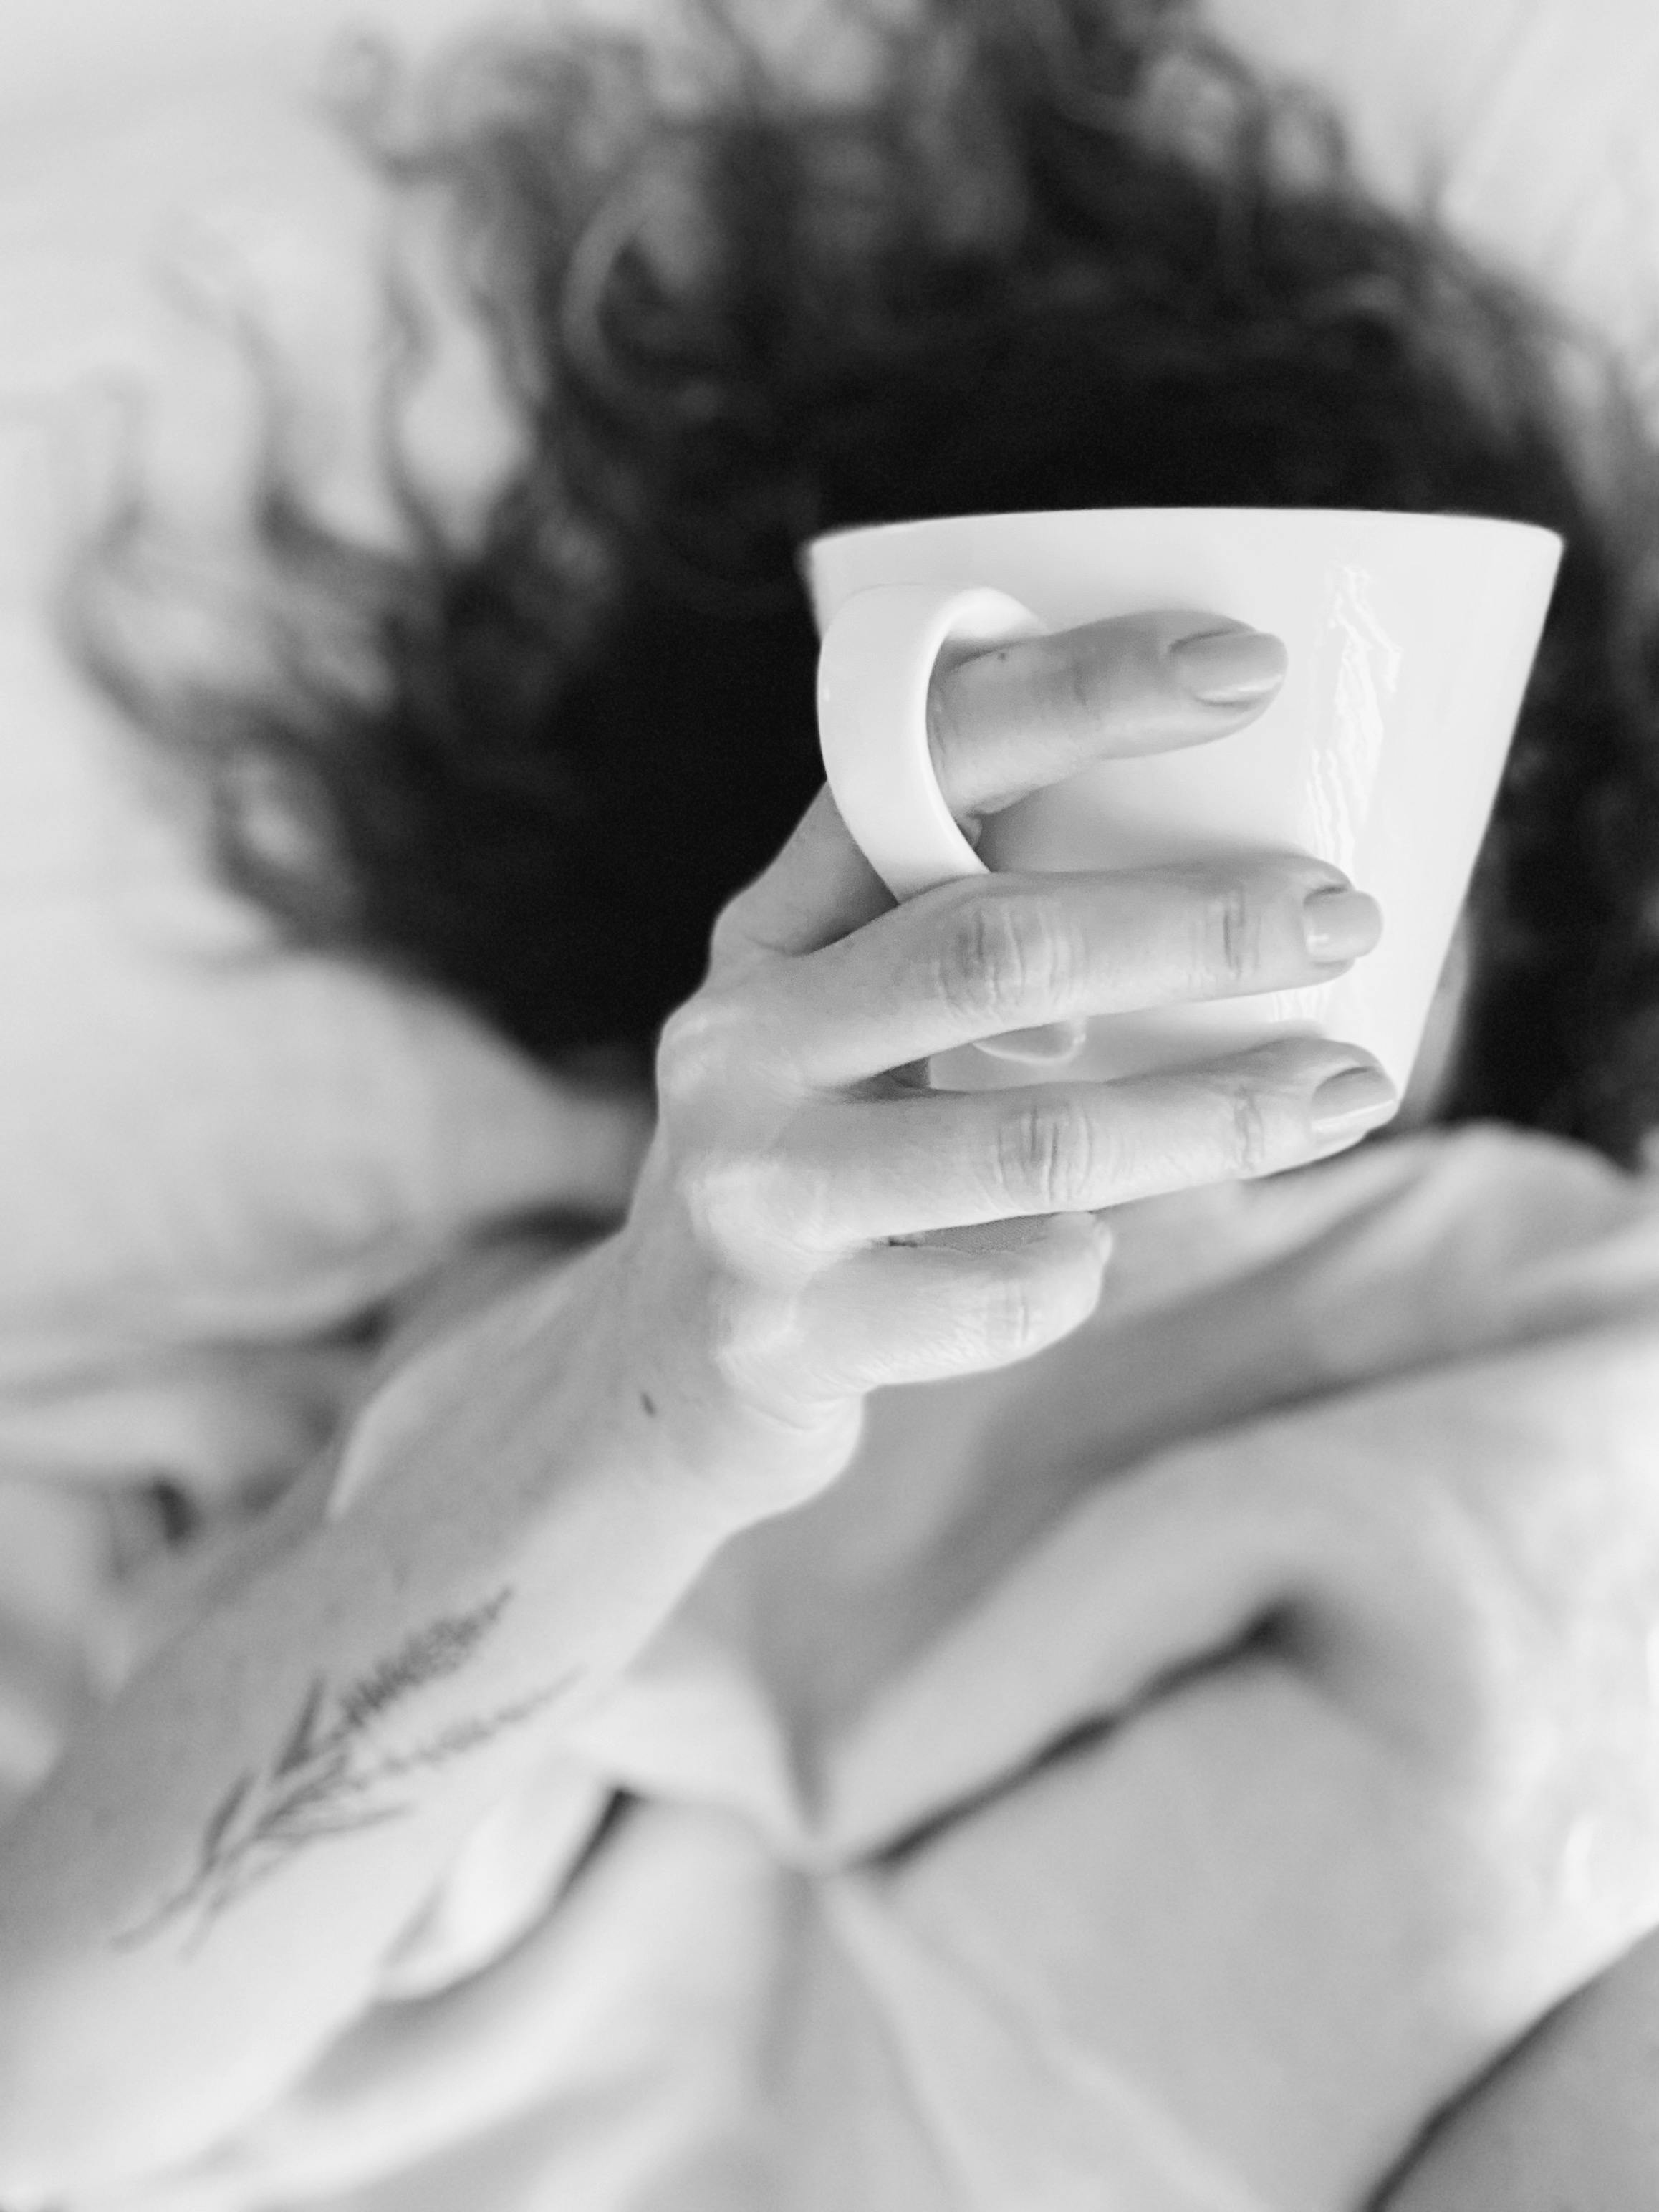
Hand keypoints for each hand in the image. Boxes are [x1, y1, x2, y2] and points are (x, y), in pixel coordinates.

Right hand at [603, 611, 1390, 1514]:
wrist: (665, 1364)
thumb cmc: (823, 1155)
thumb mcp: (851, 1017)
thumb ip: (977, 942)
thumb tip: (1254, 885)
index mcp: (776, 926)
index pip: (914, 763)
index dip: (1080, 696)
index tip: (1246, 665)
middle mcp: (744, 1038)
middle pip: (990, 947)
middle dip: (1192, 925)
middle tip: (1342, 915)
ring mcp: (757, 1190)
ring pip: (1024, 1142)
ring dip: (1210, 1114)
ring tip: (1348, 1092)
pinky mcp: (792, 1332)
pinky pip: (997, 1294)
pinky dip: (1082, 1267)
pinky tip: (1103, 1252)